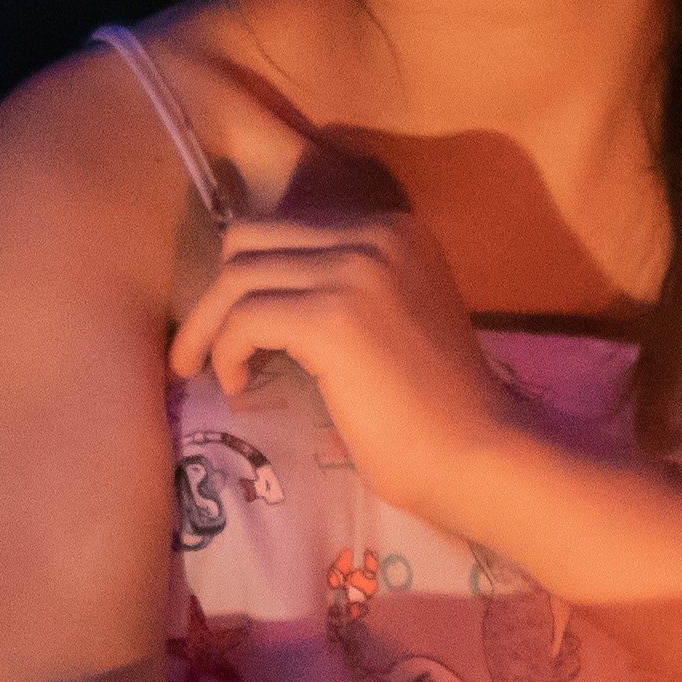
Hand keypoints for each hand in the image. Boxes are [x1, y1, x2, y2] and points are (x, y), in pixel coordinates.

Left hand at [168, 210, 518, 521]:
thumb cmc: (437, 411)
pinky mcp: (334, 318)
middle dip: (214, 295)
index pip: (286, 227)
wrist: (480, 454)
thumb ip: (344, 290)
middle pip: (250, 238)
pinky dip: (226, 352)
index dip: (246, 277)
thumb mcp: (393, 321)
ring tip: (207, 371)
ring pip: (237, 276)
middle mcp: (377, 234)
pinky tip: (239, 387)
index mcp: (394, 230)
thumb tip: (260, 297)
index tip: (230, 325)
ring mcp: (357, 271)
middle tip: (201, 349)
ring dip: (206, 327)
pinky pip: (244, 319)